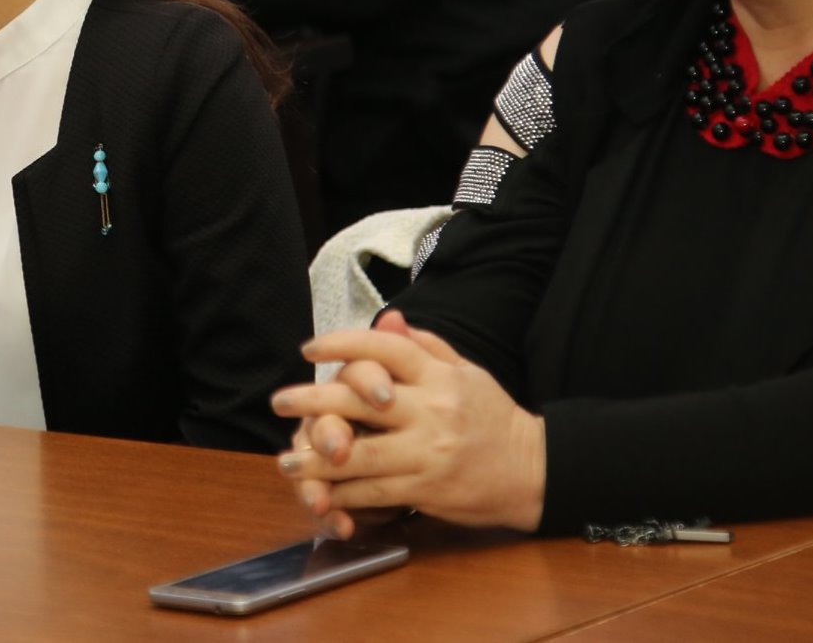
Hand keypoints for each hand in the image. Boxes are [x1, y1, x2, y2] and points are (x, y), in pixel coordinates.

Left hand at [271, 311, 544, 537]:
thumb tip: (386, 320)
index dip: (343, 344)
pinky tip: (319, 490)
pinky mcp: (427, 490)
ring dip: (316, 459)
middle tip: (279, 401)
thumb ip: (424, 346)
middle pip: (361, 400)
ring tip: (286, 460)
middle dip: (312, 401)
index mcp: (438, 376)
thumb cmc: (492, 416)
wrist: (532, 470)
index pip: (385, 349)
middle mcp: (430, 410)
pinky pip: (376, 491)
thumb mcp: (465, 371)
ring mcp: (427, 452)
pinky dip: (344, 492)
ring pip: (360, 455)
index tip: (309, 348)